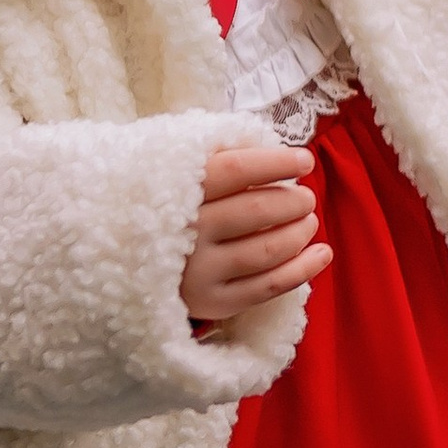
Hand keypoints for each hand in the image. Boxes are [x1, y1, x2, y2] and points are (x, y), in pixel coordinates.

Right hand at [182, 144, 328, 328]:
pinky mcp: (212, 303)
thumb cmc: (166, 207)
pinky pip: (269, 287)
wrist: (124, 262)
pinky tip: (323, 253)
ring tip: (309, 220)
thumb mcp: (178, 172)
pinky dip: (304, 269)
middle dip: (293, 201)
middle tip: (305, 197)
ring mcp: (199, 272)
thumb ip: (219, 153)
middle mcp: (187, 233)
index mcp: (177, 191)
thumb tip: (268, 144)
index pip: (236, 169)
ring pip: (267, 250)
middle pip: (257, 210)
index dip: (276, 162)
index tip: (304, 160)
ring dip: (300, 232)